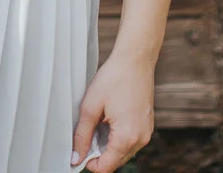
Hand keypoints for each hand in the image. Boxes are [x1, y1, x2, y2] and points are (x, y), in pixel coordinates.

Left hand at [71, 49, 153, 170]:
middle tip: (89, 130)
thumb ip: (82, 135)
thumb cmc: (114, 78)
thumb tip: (75, 158)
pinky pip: (131, 141)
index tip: (81, 148)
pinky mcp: (147, 126)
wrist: (135, 59)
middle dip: (99, 153)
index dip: (90, 163)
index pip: (106, 167)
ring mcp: (146, 133)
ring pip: (123, 152)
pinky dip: (119, 137)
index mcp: (126, 138)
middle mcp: (140, 139)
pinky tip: (111, 118)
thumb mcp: (91, 106)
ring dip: (109, 145)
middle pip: (115, 161)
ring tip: (100, 121)